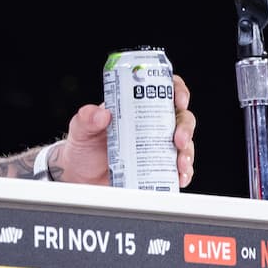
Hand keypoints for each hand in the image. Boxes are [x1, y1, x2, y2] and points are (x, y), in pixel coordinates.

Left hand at [51, 73, 195, 187]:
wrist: (80, 177)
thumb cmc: (83, 147)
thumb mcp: (80, 128)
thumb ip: (86, 118)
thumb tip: (101, 113)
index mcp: (135, 108)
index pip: (162, 90)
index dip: (177, 90)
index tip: (180, 100)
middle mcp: (150, 125)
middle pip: (180, 118)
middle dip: (185, 127)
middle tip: (178, 140)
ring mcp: (156, 147)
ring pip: (184, 144)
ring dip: (188, 153)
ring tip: (180, 164)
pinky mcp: (158, 169)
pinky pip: (179, 169)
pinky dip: (184, 173)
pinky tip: (180, 177)